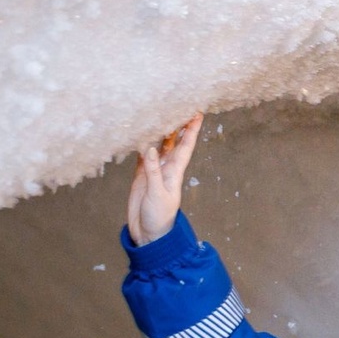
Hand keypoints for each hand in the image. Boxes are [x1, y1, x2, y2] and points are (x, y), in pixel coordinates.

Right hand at [126, 112, 203, 245]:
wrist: (148, 234)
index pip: (186, 146)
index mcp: (175, 171)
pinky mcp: (140, 176)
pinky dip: (142, 143)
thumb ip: (152, 171)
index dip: (191, 130)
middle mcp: (166, 168)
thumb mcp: (157, 194)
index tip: (197, 112)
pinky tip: (141, 133)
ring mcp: (153, 171)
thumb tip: (150, 148)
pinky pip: (142, 155)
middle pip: (173, 141)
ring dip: (160, 131)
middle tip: (179, 103)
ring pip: (158, 145)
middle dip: (177, 124)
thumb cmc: (158, 218)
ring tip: (161, 112)